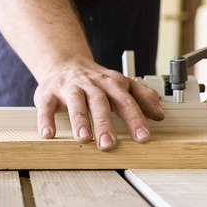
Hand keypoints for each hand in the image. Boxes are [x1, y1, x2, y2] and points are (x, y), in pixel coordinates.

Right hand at [33, 58, 163, 150]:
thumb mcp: (122, 84)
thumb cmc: (95, 80)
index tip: (143, 137)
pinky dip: (46, 120)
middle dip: (105, 123)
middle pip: (100, 103)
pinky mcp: (48, 94)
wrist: (65, 62)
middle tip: (109, 144)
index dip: (135, 119)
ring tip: (84, 138)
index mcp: (112, 84)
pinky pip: (46, 107)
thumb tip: (159, 115)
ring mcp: (69, 88)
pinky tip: (48, 134)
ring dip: (80, 120)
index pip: (126, 102)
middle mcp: (91, 85)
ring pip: (76, 103)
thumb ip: (143, 97)